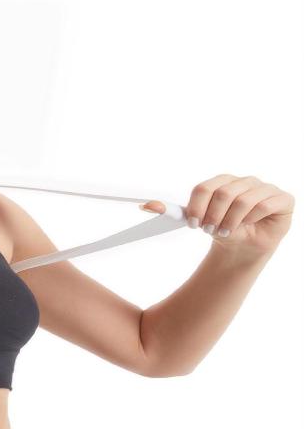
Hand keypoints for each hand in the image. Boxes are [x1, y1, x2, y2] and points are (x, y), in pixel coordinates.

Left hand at [140, 174, 294, 256]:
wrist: (243, 247)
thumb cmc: (222, 229)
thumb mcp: (197, 221)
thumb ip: (175, 212)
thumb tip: (146, 205)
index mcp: (223, 182)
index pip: (205, 187)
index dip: (197, 207)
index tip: (194, 225)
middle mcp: (245, 181)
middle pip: (223, 193)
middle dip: (213, 216)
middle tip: (211, 230)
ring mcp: (265, 188)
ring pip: (243, 200)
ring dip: (231, 221)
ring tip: (226, 231)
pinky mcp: (283, 199)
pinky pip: (265, 205)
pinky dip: (252, 220)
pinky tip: (248, 227)